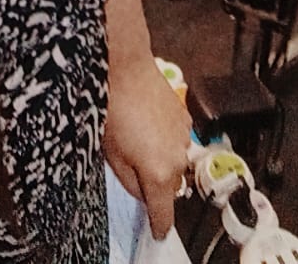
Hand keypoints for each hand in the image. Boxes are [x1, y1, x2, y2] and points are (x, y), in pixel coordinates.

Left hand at [103, 57, 192, 240]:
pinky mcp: (185, 118)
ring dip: (160, 158)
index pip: (164, 214)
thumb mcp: (112, 155)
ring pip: (174, 163)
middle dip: (153, 182)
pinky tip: (146, 123)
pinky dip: (165, 139)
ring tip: (137, 137)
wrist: (126, 67)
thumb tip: (141, 190)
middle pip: (169, 187)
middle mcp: (178, 158)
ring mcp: (184, 137)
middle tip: (131, 164)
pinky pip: (177, 140)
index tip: (157, 230)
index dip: (159, 225)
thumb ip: (130, 182)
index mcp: (159, 173)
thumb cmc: (114, 106)